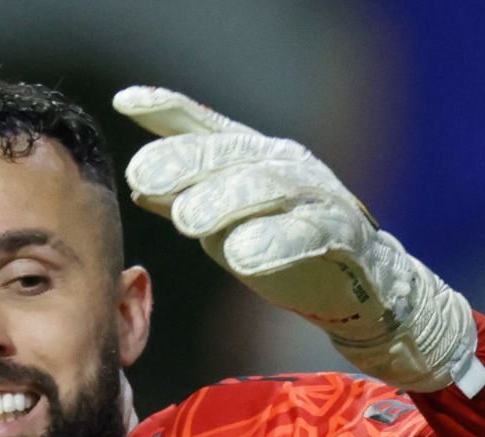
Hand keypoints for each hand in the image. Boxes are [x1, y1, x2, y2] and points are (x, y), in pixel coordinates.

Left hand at [114, 85, 484, 395]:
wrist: (360, 288)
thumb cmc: (283, 246)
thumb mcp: (226, 219)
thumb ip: (189, 197)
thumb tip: (138, 183)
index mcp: (252, 156)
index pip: (206, 126)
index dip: (168, 109)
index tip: (125, 101)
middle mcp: (284, 165)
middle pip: (230, 154)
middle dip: (184, 163)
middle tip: (141, 179)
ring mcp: (316, 196)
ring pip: (268, 186)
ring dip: (224, 199)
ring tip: (186, 220)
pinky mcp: (343, 235)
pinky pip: (309, 233)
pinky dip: (275, 242)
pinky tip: (243, 256)